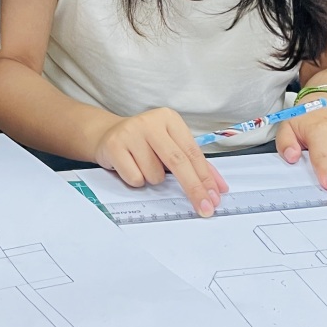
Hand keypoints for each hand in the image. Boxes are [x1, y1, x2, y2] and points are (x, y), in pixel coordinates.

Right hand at [93, 108, 228, 216]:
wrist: (108, 135)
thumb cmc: (145, 143)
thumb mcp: (170, 145)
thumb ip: (194, 164)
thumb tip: (218, 188)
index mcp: (169, 118)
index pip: (192, 151)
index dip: (205, 177)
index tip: (215, 197)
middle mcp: (150, 122)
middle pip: (178, 161)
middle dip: (194, 188)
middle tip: (205, 208)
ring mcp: (130, 132)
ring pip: (155, 174)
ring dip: (153, 179)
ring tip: (143, 165)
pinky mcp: (114, 145)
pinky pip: (135, 178)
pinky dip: (136, 180)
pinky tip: (130, 166)